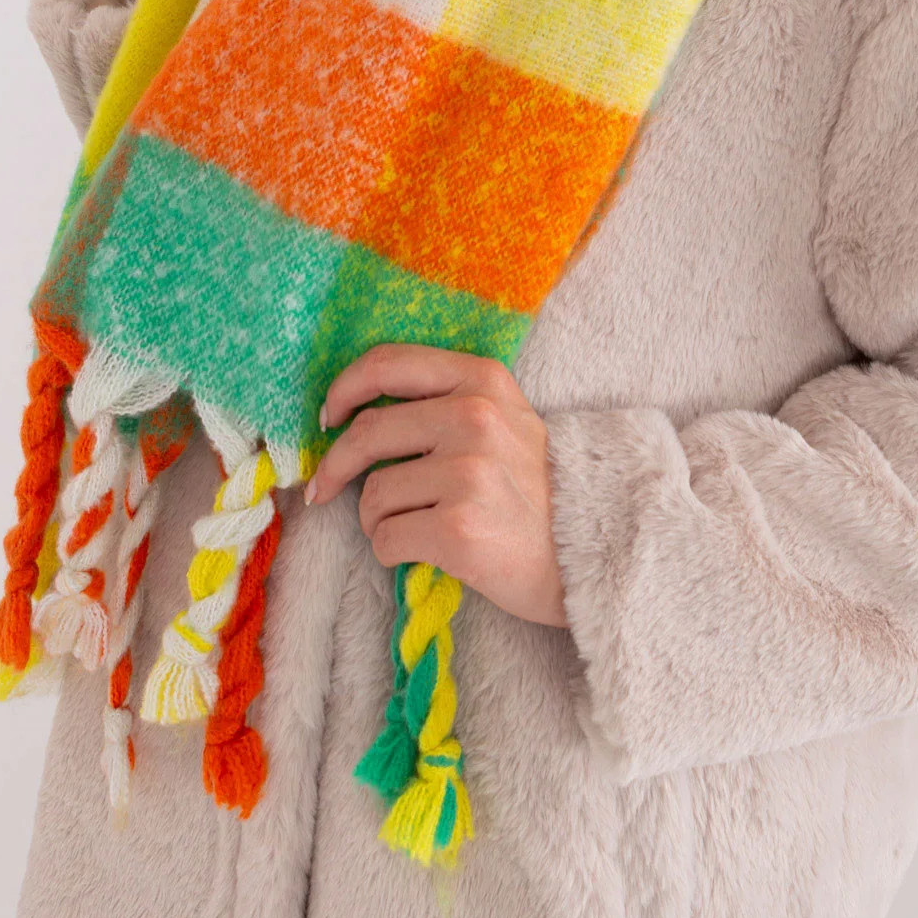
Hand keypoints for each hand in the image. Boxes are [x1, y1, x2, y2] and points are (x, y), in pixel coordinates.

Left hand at [304, 344, 568, 629]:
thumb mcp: (505, 420)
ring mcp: (466, 473)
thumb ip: (445, 403)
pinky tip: (425, 553)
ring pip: (373, 495)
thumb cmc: (536, 492)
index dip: (343, 390)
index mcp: (482, 380)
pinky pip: (386, 539)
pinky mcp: (457, 528)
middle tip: (325, 488)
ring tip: (411, 528)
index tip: (329, 418)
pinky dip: (393, 552)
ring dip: (376, 520)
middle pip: (366, 432)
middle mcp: (474, 417)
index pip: (386, 364)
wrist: (592, 553)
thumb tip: (354, 414)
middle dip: (335, 467)